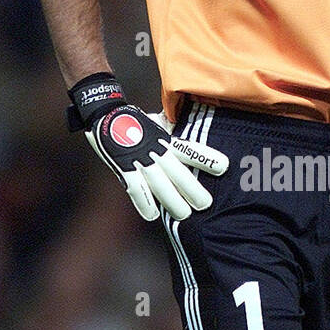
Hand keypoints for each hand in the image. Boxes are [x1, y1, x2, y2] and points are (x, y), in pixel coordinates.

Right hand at [66, 75, 227, 220]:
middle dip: (192, 189)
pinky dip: (144, 203)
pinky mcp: (124, 169)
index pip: (189, 149)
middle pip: (178, 173)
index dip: (206, 158)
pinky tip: (153, 216)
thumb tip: (192, 134)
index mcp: (166, 138)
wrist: (105, 113)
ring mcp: (139, 160)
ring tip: (185, 215)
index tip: (224, 167)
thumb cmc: (136, 120)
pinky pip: (135, 189)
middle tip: (206, 204)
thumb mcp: (159, 121)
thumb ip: (174, 130)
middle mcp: (155, 150)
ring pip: (159, 184)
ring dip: (173, 201)